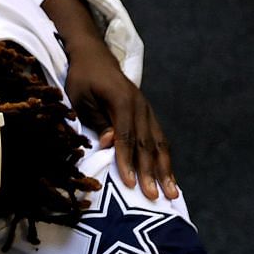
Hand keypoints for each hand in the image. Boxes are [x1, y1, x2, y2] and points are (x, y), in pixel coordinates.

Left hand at [64, 53, 179, 201]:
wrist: (94, 56)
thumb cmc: (82, 79)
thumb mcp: (80, 98)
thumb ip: (97, 120)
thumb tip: (111, 142)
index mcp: (122, 101)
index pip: (127, 137)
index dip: (128, 162)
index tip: (131, 184)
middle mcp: (140, 106)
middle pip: (146, 144)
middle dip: (151, 173)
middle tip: (154, 197)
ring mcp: (147, 110)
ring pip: (159, 144)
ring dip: (165, 171)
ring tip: (172, 193)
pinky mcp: (148, 115)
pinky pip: (159, 140)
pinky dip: (164, 160)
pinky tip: (169, 178)